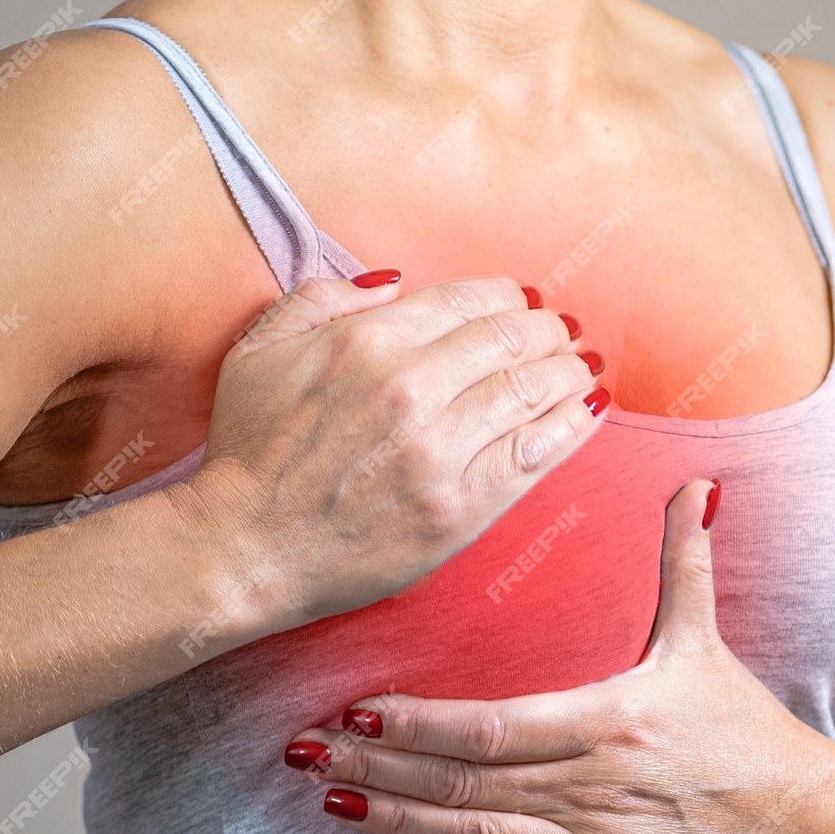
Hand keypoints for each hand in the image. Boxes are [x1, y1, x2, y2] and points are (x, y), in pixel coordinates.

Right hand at [171, 273, 607, 630]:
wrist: (243, 551)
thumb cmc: (250, 451)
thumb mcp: (260, 351)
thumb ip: (323, 298)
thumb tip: (393, 282)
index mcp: (366, 341)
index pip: (468, 299)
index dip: (507, 296)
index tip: (524, 302)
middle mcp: (411, 387)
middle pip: (511, 338)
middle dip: (547, 330)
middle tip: (562, 333)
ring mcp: (440, 450)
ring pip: (532, 390)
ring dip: (569, 371)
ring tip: (582, 367)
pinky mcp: (460, 507)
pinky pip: (536, 453)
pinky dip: (573, 425)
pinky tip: (591, 410)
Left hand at [282, 479, 834, 833]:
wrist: (806, 826)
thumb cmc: (746, 732)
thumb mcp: (707, 643)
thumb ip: (683, 563)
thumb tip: (691, 484)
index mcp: (610, 721)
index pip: (489, 725)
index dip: (414, 722)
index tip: (354, 712)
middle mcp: (595, 791)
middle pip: (464, 784)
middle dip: (378, 771)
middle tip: (306, 758)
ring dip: (401, 828)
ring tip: (335, 809)